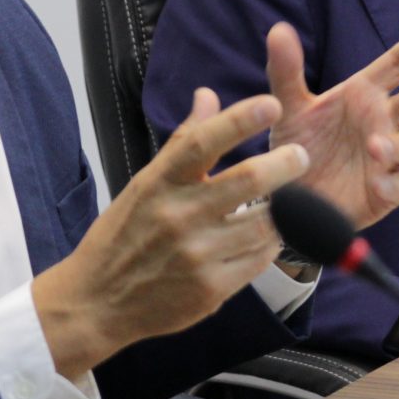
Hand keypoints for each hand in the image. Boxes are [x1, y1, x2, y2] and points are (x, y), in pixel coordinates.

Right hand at [33, 89, 309, 377]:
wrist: (98, 302)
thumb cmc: (124, 235)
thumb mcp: (146, 184)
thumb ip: (184, 141)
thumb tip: (208, 95)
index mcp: (159, 184)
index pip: (200, 143)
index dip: (239, 120)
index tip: (272, 103)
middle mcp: (177, 216)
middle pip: (246, 181)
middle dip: (284, 164)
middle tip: (301, 155)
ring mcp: (196, 255)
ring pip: (264, 224)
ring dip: (284, 210)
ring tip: (291, 200)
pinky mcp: (211, 290)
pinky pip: (259, 260)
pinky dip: (272, 244)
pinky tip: (270, 236)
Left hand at [266, 20, 398, 228]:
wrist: (287, 197)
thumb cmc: (298, 145)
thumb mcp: (287, 108)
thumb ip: (285, 71)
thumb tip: (278, 30)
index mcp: (364, 95)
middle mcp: (382, 122)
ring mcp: (387, 159)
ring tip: (375, 146)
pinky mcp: (385, 193)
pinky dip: (394, 185)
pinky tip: (377, 184)